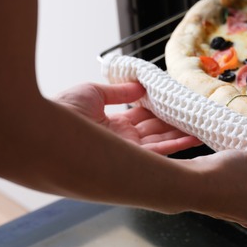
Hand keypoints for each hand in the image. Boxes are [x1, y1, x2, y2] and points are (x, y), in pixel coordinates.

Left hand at [53, 82, 201, 154]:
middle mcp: (122, 141)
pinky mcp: (131, 160)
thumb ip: (119, 92)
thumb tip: (139, 86)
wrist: (46, 130)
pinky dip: (178, 145)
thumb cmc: (63, 109)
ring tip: (201, 126)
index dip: (159, 109)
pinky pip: (160, 153)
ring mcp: (127, 152)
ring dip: (181, 134)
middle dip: (175, 123)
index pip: (142, 117)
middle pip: (156, 131)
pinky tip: (194, 137)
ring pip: (162, 143)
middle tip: (194, 114)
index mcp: (112, 124)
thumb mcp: (93, 93)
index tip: (175, 101)